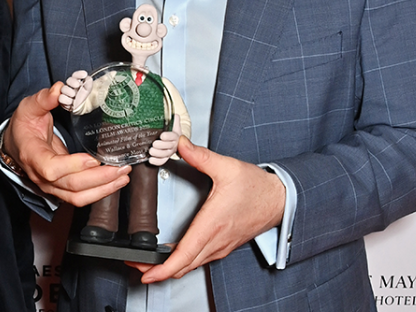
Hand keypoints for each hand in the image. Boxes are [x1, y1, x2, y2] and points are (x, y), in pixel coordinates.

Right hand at [5, 83, 129, 206]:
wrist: (16, 144)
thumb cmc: (23, 126)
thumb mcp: (29, 108)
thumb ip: (44, 99)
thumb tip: (60, 89)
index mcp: (32, 155)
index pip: (51, 168)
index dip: (73, 166)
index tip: (93, 159)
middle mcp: (41, 175)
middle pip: (71, 185)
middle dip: (99, 178)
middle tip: (121, 167)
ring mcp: (51, 185)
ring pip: (78, 197)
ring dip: (103, 189)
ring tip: (123, 176)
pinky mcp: (61, 188)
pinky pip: (80, 196)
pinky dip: (100, 192)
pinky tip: (115, 181)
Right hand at [57, 70, 90, 110]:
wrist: (85, 108)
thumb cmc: (87, 98)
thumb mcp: (90, 89)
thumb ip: (89, 83)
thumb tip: (88, 78)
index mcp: (77, 82)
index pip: (76, 75)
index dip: (79, 74)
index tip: (84, 74)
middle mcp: (71, 87)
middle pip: (69, 80)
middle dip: (72, 82)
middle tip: (77, 85)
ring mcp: (66, 94)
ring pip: (63, 89)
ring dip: (68, 91)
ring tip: (74, 95)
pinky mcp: (63, 101)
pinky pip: (61, 98)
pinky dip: (66, 100)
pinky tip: (71, 102)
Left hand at [132, 137, 285, 282]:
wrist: (280, 199)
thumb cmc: (257, 187)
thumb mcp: (227, 167)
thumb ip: (199, 155)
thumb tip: (178, 144)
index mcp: (213, 224)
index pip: (184, 255)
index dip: (162, 268)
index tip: (145, 272)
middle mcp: (216, 240)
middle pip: (183, 266)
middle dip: (156, 270)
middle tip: (135, 265)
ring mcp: (221, 246)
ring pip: (191, 265)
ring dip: (169, 268)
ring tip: (148, 263)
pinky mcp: (224, 245)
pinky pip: (200, 260)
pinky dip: (183, 262)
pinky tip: (173, 255)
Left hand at [147, 116, 180, 166]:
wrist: (174, 140)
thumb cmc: (171, 132)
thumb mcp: (173, 124)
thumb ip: (174, 119)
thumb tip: (175, 115)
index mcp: (175, 136)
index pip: (173, 136)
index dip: (168, 136)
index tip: (162, 135)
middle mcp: (173, 145)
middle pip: (168, 146)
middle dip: (161, 145)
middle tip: (154, 144)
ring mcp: (169, 152)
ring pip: (165, 155)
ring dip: (157, 153)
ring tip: (151, 151)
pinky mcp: (165, 158)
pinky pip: (162, 161)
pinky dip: (156, 161)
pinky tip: (151, 159)